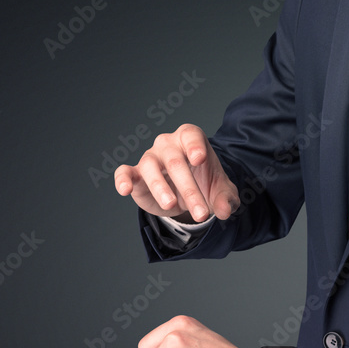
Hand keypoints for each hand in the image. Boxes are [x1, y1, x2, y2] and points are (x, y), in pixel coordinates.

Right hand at [115, 124, 239, 221]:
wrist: (188, 194)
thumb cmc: (205, 183)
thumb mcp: (220, 191)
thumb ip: (226, 199)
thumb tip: (225, 211)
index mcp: (190, 139)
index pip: (190, 135)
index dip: (194, 145)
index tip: (199, 159)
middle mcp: (168, 145)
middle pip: (175, 161)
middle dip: (189, 189)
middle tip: (200, 212)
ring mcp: (150, 158)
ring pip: (151, 167)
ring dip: (160, 187)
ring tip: (171, 205)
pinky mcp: (136, 175)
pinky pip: (125, 172)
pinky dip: (123, 179)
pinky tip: (125, 190)